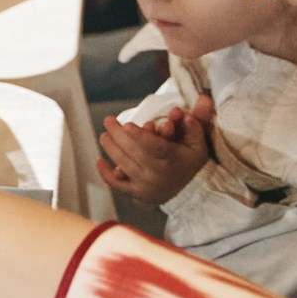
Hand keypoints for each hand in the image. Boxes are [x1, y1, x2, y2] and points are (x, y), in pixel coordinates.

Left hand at [96, 96, 212, 205]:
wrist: (190, 191)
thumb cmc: (189, 160)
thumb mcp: (197, 143)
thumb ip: (195, 122)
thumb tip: (195, 104)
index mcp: (172, 159)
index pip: (154, 147)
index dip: (140, 136)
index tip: (127, 124)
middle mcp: (158, 174)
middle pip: (134, 153)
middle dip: (118, 135)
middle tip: (108, 120)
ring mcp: (146, 185)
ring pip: (124, 165)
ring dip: (111, 148)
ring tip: (104, 135)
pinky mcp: (137, 193)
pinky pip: (117, 185)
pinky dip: (106, 174)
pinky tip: (99, 160)